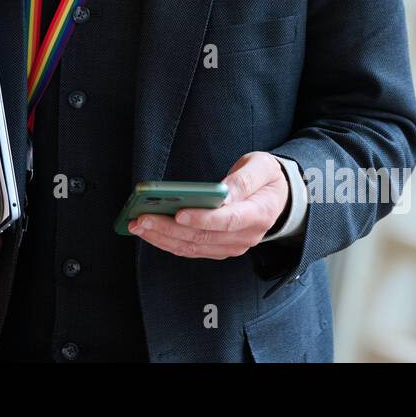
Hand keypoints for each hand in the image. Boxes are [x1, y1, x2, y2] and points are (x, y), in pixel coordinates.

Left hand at [127, 152, 288, 258]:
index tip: (179, 213)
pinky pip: (191, 250)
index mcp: (259, 213)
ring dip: (162, 238)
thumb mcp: (262, 167)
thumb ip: (244, 179)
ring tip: (137, 224)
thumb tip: (221, 192)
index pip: (228, 220)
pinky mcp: (219, 249)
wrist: (278, 199)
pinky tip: (149, 231)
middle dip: (169, 228)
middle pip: (203, 237)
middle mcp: (245, 236)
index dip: (203, 219)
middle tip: (142, 218)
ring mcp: (232, 246)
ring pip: (193, 247)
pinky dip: (168, 242)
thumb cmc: (266, 178)